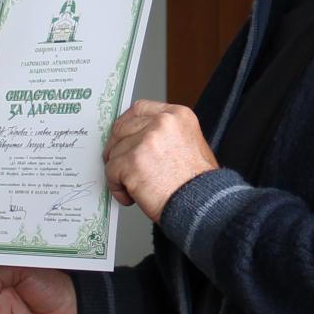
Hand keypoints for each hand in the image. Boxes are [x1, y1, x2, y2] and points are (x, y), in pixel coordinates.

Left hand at [103, 100, 216, 221]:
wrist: (203, 205)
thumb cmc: (200, 184)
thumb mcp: (192, 145)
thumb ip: (166, 135)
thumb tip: (140, 138)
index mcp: (178, 115)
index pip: (140, 109)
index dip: (127, 125)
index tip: (122, 137)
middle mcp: (162, 123)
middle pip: (121, 128)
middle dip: (117, 148)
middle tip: (120, 165)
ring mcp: (146, 140)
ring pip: (115, 152)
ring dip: (120, 172)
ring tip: (136, 188)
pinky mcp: (133, 161)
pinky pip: (111, 171)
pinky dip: (117, 187)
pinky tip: (131, 196)